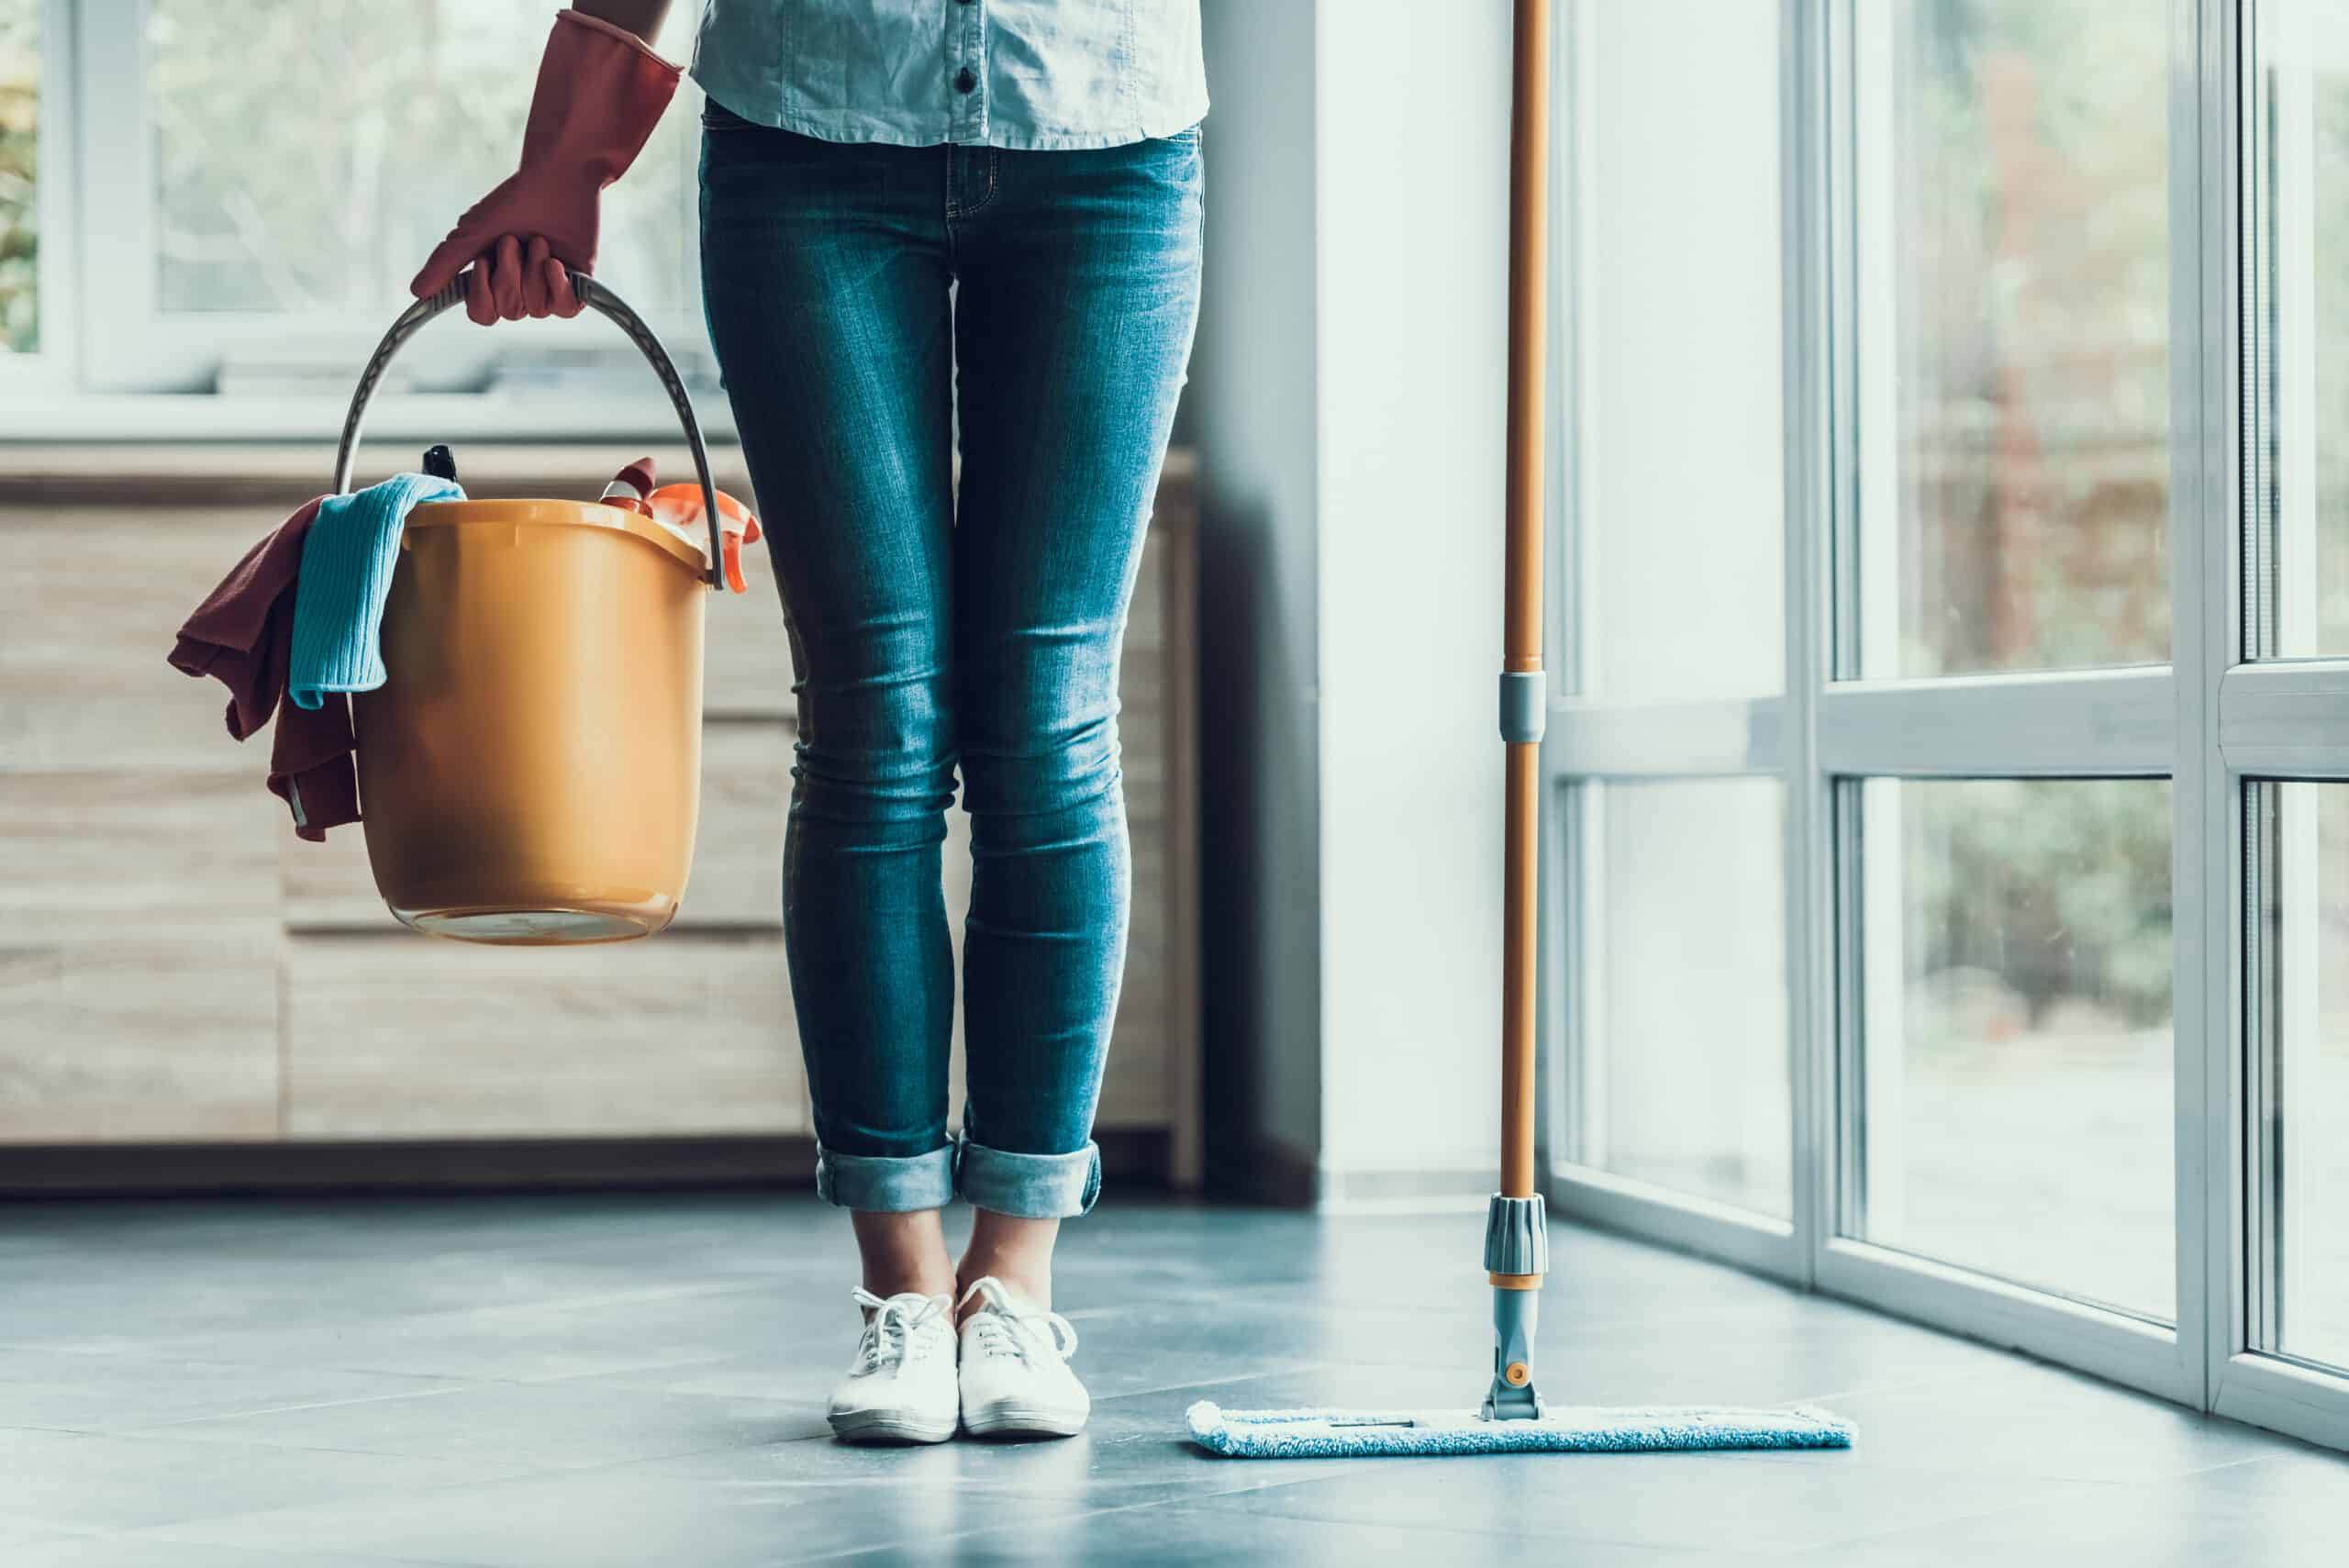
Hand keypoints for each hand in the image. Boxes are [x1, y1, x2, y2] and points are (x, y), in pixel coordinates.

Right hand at [408, 9, 679, 324]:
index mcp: (492, 277)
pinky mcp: (582, 285)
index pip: (479, 316)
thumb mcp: (474, 225)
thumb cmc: (520, 194)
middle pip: (506, 313)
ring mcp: (551, 287)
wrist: (563, 170)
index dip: (482, 294)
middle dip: (508, 272)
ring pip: (535, 312)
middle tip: (521, 240)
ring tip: (543, 240)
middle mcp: (521, 286)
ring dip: (535, 270)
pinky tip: (565, 262)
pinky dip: (564, 285)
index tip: (490, 257)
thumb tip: (411, 293)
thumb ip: (445, 259)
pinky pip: (567, 311)